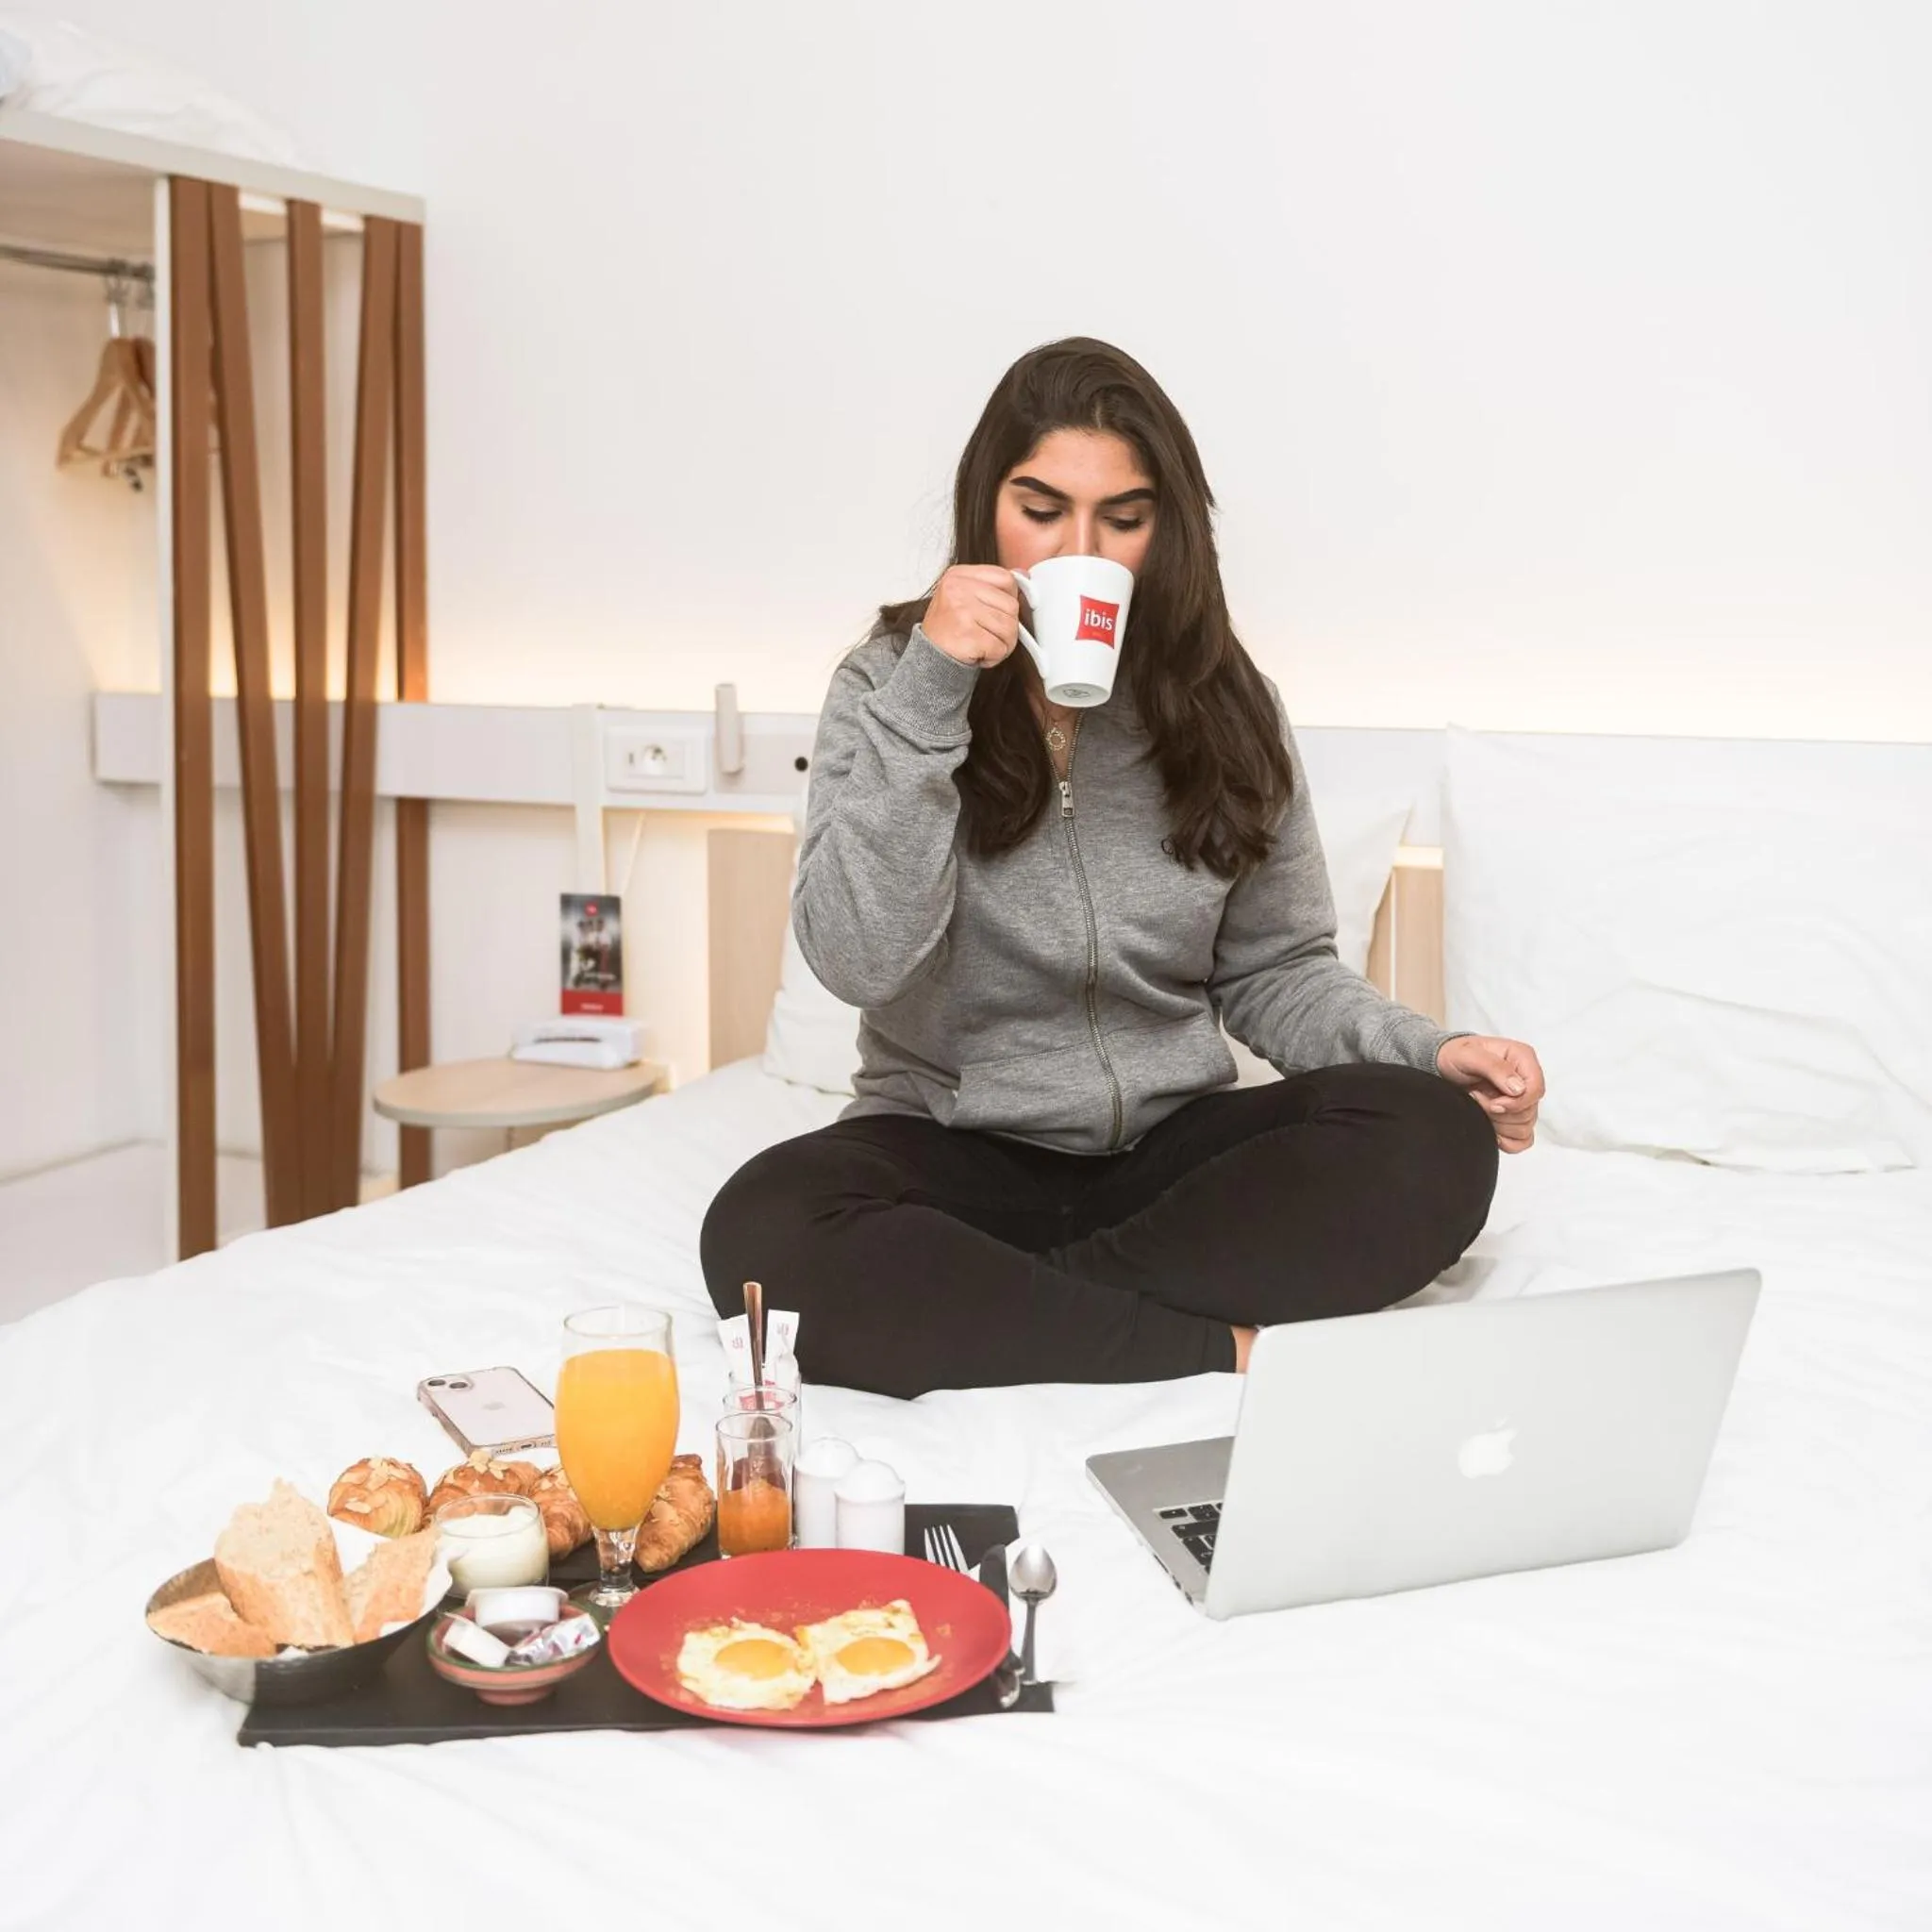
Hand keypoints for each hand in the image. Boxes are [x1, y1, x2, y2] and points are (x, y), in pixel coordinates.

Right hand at [922, 564, 1022, 667]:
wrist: (929, 656)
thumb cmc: (949, 628)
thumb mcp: (966, 596)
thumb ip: (993, 585)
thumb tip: (1023, 574)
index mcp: (958, 575)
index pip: (1005, 578)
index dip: (1010, 598)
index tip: (1002, 611)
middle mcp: (958, 589)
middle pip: (1011, 605)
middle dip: (1007, 626)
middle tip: (988, 634)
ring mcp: (962, 611)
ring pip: (1009, 628)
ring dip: (1002, 643)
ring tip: (983, 644)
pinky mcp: (967, 635)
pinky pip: (1000, 647)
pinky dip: (994, 657)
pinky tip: (978, 653)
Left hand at [1436, 1034, 1544, 1153]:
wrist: (1441, 1067)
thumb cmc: (1454, 1055)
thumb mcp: (1468, 1055)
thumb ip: (1494, 1067)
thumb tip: (1518, 1089)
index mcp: (1522, 1058)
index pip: (1536, 1089)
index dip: (1517, 1103)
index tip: (1494, 1104)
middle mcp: (1526, 1079)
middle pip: (1529, 1112)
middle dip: (1500, 1112)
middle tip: (1477, 1097)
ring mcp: (1522, 1100)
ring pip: (1525, 1127)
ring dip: (1498, 1123)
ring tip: (1479, 1105)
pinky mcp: (1514, 1117)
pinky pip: (1522, 1140)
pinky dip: (1505, 1139)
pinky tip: (1489, 1126)